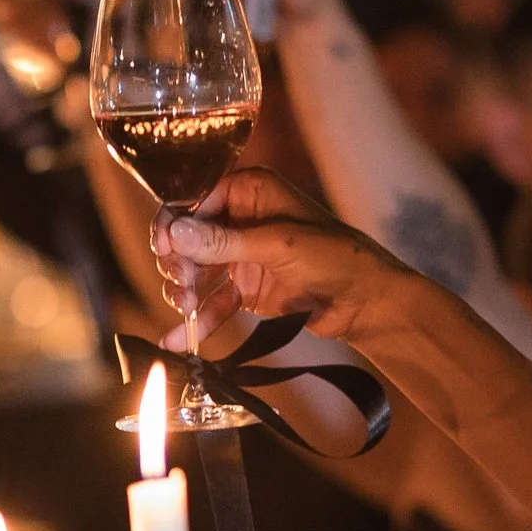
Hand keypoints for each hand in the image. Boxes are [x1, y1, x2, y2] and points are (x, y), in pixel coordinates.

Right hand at [156, 163, 397, 353]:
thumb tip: (176, 232)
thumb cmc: (334, 257)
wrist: (366, 301)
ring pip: (195, 270)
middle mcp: (242, 218)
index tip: (165, 250)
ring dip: (184, 290)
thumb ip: (223, 242)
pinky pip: (213, 301)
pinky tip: (178, 339)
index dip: (175, 224)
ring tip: (184, 309)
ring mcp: (242, 255)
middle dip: (178, 262)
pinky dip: (198, 319)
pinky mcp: (247, 288)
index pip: (195, 200)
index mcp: (251, 190)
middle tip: (181, 285)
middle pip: (189, 237)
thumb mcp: (276, 246)